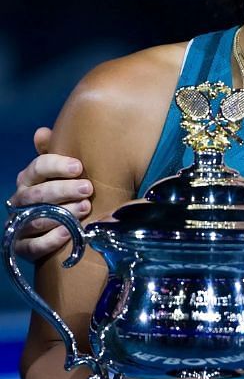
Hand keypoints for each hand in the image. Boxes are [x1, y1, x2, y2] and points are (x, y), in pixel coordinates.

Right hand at [8, 127, 90, 261]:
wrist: (63, 230)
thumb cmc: (67, 194)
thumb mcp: (64, 174)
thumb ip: (55, 154)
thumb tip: (42, 132)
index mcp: (29, 179)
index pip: (38, 167)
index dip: (57, 165)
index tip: (79, 166)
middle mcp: (21, 201)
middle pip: (37, 194)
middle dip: (63, 190)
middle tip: (88, 188)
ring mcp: (19, 224)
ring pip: (36, 219)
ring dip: (61, 214)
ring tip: (85, 208)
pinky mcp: (22, 247)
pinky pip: (32, 246)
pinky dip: (50, 240)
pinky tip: (68, 234)